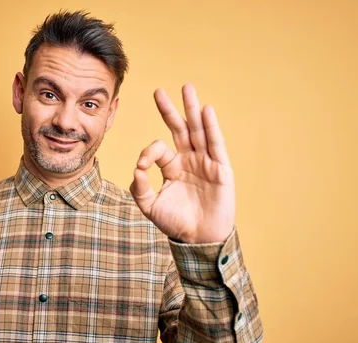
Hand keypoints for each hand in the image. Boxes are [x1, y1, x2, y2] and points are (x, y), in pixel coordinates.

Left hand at [130, 84, 234, 243]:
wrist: (199, 239)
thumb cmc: (176, 223)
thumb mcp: (150, 206)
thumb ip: (140, 188)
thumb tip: (136, 168)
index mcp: (172, 167)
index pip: (159, 149)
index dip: (149, 152)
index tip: (143, 165)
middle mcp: (189, 160)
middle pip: (180, 129)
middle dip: (170, 110)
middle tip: (159, 91)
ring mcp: (205, 162)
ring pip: (198, 131)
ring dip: (192, 109)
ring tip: (186, 88)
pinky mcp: (221, 169)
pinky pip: (216, 144)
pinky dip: (211, 127)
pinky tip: (206, 110)